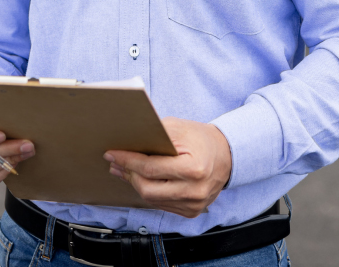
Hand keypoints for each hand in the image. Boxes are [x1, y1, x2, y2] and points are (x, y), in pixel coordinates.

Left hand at [105, 117, 231, 217]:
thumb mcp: (178, 128)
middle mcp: (195, 191)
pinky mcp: (192, 211)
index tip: (112, 154)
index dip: (128, 161)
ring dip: (135, 184)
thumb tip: (126, 139)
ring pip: (152, 199)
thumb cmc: (201, 139)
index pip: (150, 168)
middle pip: (148, 189)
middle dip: (128, 175)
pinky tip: (141, 180)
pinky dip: (149, 192)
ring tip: (124, 171)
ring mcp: (194, 204)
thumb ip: (154, 134)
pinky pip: (162, 205)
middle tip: (115, 163)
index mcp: (194, 169)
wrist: (227, 155)